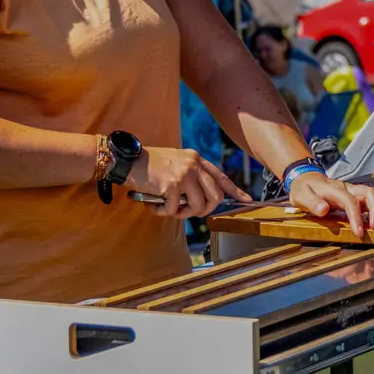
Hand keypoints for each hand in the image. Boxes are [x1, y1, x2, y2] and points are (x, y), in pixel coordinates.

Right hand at [126, 147, 249, 219]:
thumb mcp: (175, 164)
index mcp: (196, 159)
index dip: (235, 191)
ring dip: (183, 214)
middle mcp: (194, 165)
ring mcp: (184, 174)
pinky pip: (175, 210)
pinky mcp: (171, 185)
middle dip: (204, 211)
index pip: (222, 177)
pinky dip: (164, 213)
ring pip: (198, 206)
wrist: (126, 159)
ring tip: (169, 210)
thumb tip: (200, 200)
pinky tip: (154, 206)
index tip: (247, 200)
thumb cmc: (148, 165)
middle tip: (188, 213)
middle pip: (215, 197)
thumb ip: (190, 177)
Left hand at [288, 171, 373, 238]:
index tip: (359, 232)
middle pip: (370, 193)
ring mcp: (353, 191)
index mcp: (334, 189)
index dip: (357, 217)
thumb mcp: (300, 196)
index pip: (350, 201)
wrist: (305, 178)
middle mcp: (347, 188)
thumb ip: (312, 203)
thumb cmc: (303, 189)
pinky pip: (373, 199)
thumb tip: (323, 209)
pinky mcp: (357, 195)